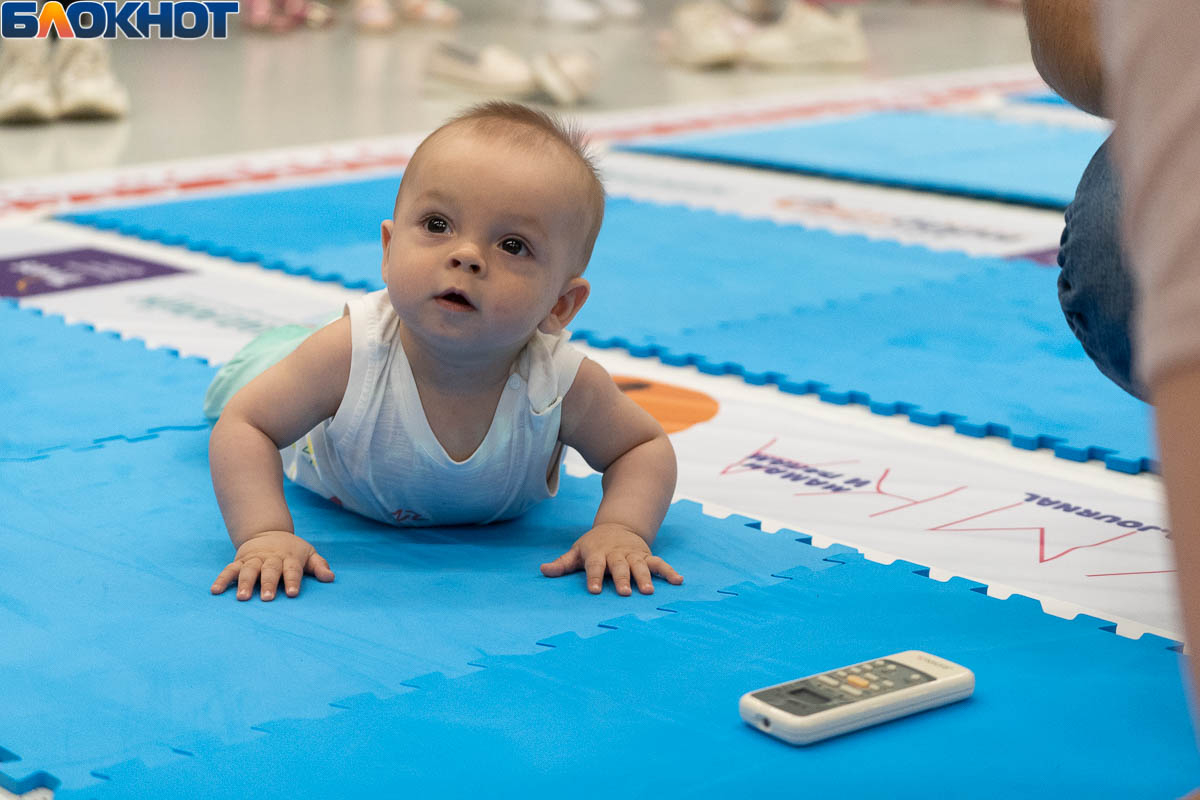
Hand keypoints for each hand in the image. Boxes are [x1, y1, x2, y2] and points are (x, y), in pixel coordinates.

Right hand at [211, 531, 334, 600]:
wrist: (268, 532)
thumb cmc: (292, 551)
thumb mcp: (308, 554)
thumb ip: (319, 566)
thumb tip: (330, 577)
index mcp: (289, 558)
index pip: (292, 570)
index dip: (293, 581)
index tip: (292, 593)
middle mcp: (271, 559)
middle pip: (270, 571)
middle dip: (269, 584)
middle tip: (267, 598)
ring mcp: (254, 560)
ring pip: (249, 570)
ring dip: (245, 583)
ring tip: (242, 597)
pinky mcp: (240, 561)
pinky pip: (229, 570)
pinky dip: (222, 579)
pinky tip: (215, 591)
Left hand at [540, 523, 682, 595]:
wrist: (618, 526)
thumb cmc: (594, 545)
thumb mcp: (577, 551)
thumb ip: (562, 563)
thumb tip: (543, 571)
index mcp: (598, 554)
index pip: (594, 566)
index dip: (593, 578)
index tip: (593, 591)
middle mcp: (617, 555)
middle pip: (619, 567)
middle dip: (622, 579)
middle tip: (625, 593)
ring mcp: (633, 555)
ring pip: (640, 565)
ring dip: (645, 577)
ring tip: (649, 591)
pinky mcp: (647, 556)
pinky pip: (659, 563)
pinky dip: (669, 571)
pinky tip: (679, 581)